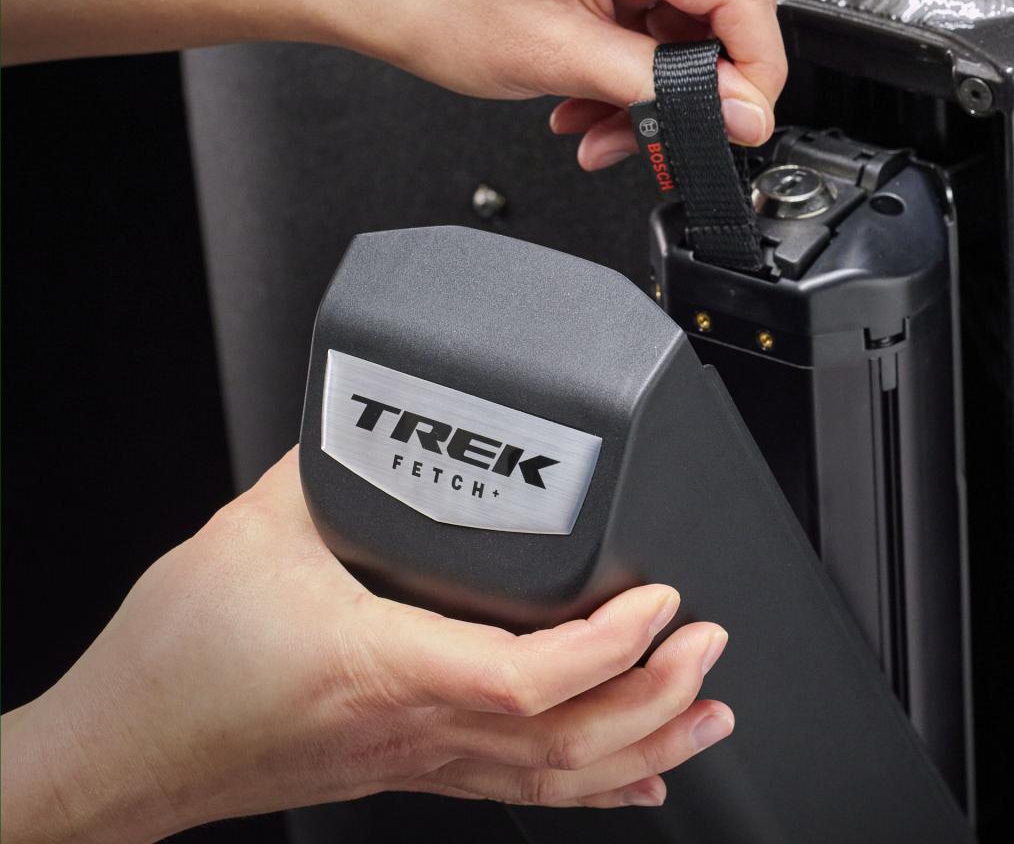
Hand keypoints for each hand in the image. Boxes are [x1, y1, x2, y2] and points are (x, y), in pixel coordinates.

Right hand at [0, 449, 731, 843]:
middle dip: (658, 697)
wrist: (117, 757)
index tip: (659, 598)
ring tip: (706, 711)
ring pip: (552, 780)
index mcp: (382, 663)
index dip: (610, 646)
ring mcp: (414, 759)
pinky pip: (517, 791)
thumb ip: (329, 463)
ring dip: (644, 744)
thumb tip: (379, 410)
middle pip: (564, 741)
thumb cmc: (173, 666)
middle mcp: (412, 727)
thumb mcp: (251, 531)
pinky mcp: (404, 769)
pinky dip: (590, 785)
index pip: (526, 678)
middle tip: (709, 644)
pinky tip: (634, 776)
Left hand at [322, 0, 785, 168]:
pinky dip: (634, 59)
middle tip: (668, 134)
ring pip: (687, 11)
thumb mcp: (561, 60)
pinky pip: (652, 2)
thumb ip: (667, 90)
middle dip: (698, 81)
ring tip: (609, 126)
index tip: (741, 124)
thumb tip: (743, 114)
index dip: (754, 69)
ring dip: (658, 81)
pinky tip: (596, 96)